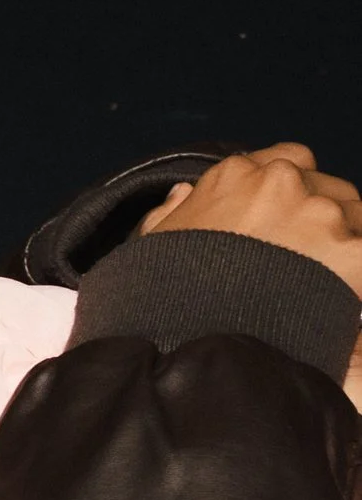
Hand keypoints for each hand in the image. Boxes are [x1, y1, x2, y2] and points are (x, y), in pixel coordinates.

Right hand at [140, 143, 361, 297]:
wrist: (195, 339)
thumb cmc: (168, 294)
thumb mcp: (157, 242)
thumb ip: (174, 212)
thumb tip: (184, 193)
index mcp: (235, 174)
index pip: (290, 159)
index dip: (294, 189)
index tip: (288, 215)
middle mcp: (281, 182)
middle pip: (328, 188)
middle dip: (323, 218)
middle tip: (308, 257)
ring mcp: (319, 214)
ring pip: (357, 216)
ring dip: (344, 244)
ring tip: (322, 282)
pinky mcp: (352, 251)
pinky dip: (359, 275)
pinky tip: (344, 296)